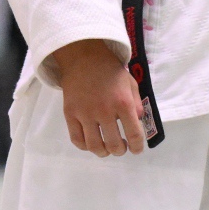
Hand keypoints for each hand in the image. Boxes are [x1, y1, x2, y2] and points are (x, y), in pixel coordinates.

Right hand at [52, 37, 145, 156]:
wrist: (84, 58)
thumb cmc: (110, 71)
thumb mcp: (131, 84)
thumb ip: (137, 104)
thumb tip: (138, 124)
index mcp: (123, 103)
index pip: (134, 134)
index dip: (137, 147)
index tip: (136, 149)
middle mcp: (104, 110)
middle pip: (113, 144)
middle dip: (120, 151)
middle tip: (121, 148)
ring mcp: (85, 113)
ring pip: (94, 146)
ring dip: (103, 152)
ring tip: (106, 149)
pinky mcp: (70, 114)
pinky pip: (77, 139)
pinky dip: (85, 147)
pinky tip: (91, 142)